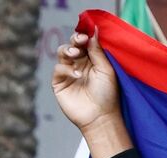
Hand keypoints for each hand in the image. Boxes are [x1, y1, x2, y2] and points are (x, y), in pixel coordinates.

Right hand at [53, 30, 131, 157]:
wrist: (100, 118)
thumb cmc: (108, 95)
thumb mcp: (106, 70)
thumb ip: (98, 51)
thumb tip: (94, 30)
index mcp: (92, 59)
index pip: (85, 42)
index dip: (84, 35)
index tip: (88, 33)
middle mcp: (79, 64)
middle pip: (73, 44)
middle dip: (76, 40)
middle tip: (81, 40)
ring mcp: (68, 73)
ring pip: (63, 53)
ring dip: (68, 50)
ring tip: (76, 54)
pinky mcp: (59, 83)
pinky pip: (58, 69)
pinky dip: (66, 69)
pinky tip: (77, 75)